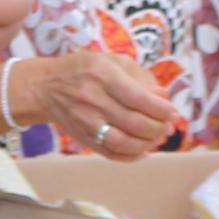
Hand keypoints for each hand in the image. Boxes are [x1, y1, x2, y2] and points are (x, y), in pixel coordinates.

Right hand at [25, 51, 182, 156]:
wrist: (46, 88)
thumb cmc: (84, 71)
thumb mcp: (112, 61)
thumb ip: (140, 77)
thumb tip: (164, 98)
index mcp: (102, 75)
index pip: (138, 97)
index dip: (161, 109)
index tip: (172, 112)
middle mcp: (92, 99)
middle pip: (134, 122)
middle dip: (158, 127)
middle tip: (166, 125)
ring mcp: (85, 122)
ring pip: (123, 142)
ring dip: (147, 144)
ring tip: (156, 137)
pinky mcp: (82, 138)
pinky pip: (110, 154)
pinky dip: (131, 156)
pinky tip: (141, 150)